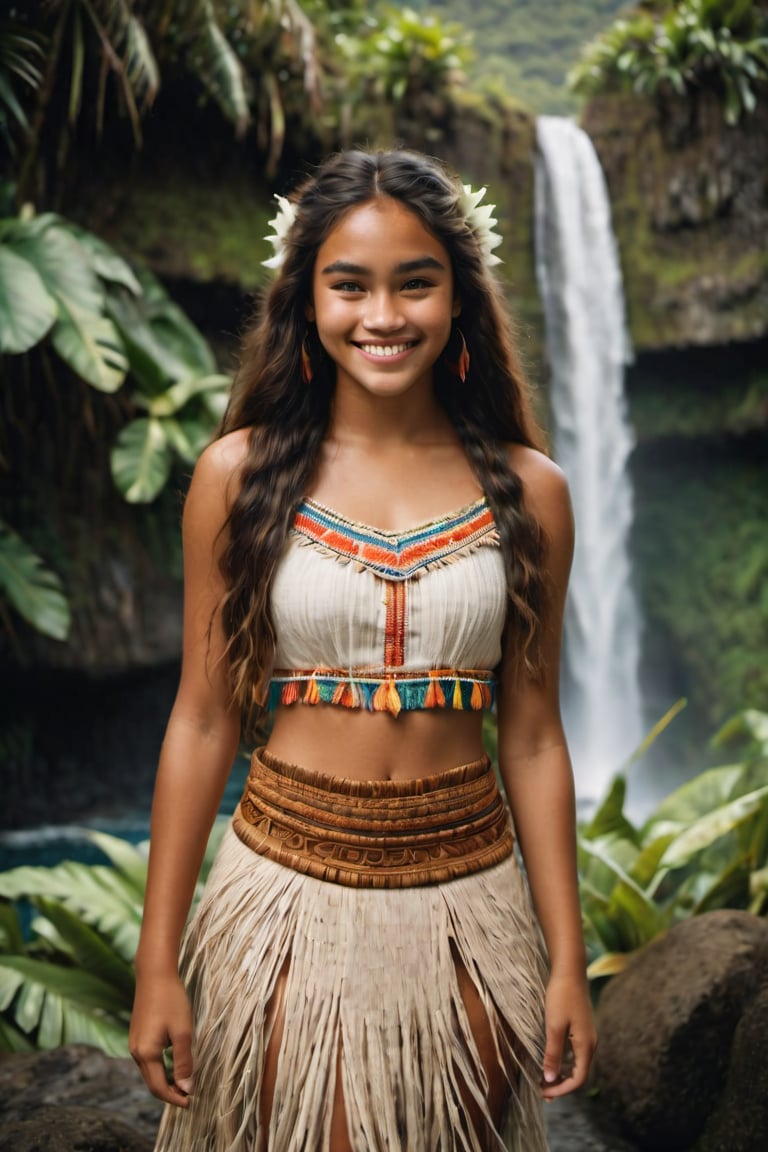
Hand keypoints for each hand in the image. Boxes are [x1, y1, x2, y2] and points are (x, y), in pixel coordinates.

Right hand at [130, 972, 193, 1106]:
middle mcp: (136, 1052)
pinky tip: (173, 1065)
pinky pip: (147, 1060)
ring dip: (165, 1081)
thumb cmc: (171, 1000)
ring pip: (149, 1072)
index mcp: (146, 1053)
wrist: (154, 975)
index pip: (159, 1087)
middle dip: (169, 1093)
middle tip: (189, 1097)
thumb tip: (186, 1088)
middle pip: (152, 1083)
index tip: (191, 1103)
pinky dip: (159, 1069)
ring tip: (184, 1083)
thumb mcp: (183, 1031)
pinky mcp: (137, 1036)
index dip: (174, 1098)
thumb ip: (183, 1061)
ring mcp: (134, 1044)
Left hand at [540, 970, 595, 1099]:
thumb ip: (553, 1053)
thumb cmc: (561, 996)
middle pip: (579, 1073)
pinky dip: (563, 1061)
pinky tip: (551, 1060)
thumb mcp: (554, 1026)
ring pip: (576, 1063)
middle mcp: (590, 1043)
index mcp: (586, 1045)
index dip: (562, 1089)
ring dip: (561, 1073)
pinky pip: (574, 1052)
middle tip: (542, 1092)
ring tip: (544, 1079)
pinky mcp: (581, 1028)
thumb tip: (549, 1079)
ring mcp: (586, 1035)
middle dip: (561, 1084)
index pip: (579, 1078)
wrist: (570, 971)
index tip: (545, 1093)